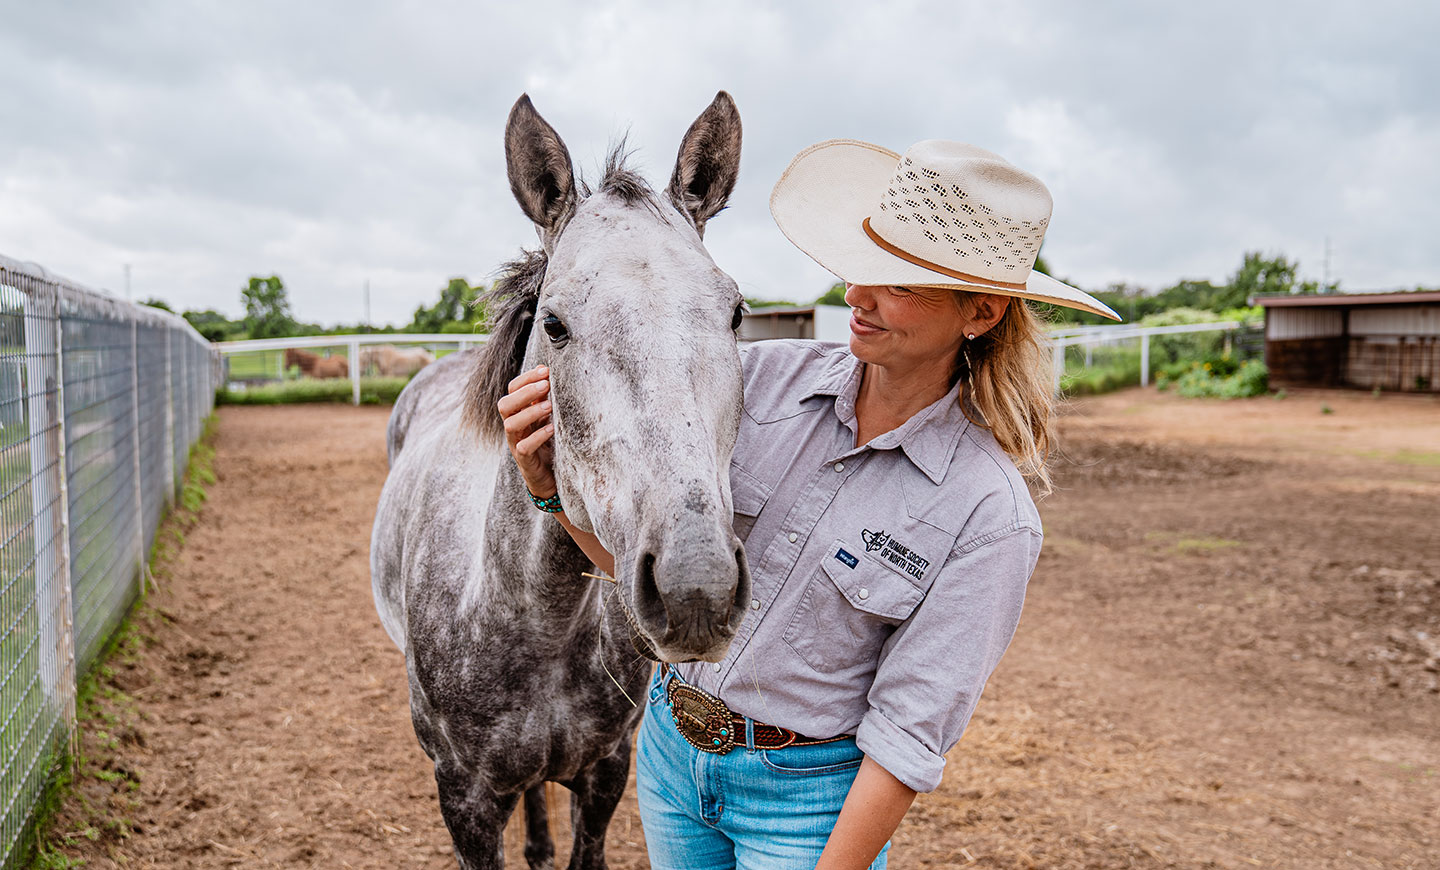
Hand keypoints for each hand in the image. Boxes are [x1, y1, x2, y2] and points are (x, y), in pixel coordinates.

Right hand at [498, 365, 556, 497]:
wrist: (548, 476)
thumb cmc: (547, 442)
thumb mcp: (546, 416)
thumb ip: (544, 397)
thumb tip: (548, 371)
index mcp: (518, 412)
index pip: (512, 389)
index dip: (526, 378)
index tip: (545, 370)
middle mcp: (513, 426)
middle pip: (505, 405)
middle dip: (525, 392)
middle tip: (546, 385)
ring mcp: (516, 443)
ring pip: (510, 425)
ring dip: (530, 413)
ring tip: (550, 406)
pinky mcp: (524, 460)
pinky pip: (524, 447)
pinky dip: (537, 437)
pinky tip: (551, 429)